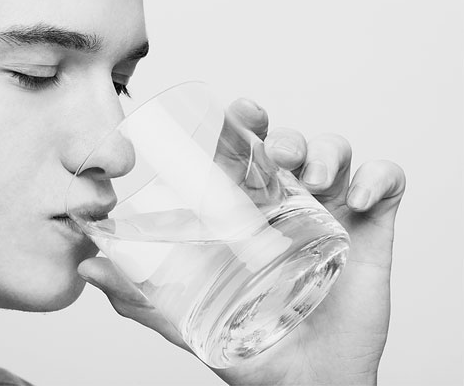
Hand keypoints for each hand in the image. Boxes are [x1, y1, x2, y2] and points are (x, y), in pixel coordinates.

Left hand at [77, 98, 405, 385]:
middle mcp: (287, 202)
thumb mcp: (188, 318)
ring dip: (328, 150)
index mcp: (246, 211)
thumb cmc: (249, 344)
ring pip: (333, 151)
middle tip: (278, 156)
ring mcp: (328, 212)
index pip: (243, 150)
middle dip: (284, 134)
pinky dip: (379, 177)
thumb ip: (139, 297)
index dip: (244, 121)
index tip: (240, 114)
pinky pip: (386, 182)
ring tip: (318, 181)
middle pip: (288, 142)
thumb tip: (89, 268)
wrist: (305, 383)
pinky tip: (360, 200)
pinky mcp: (367, 229)